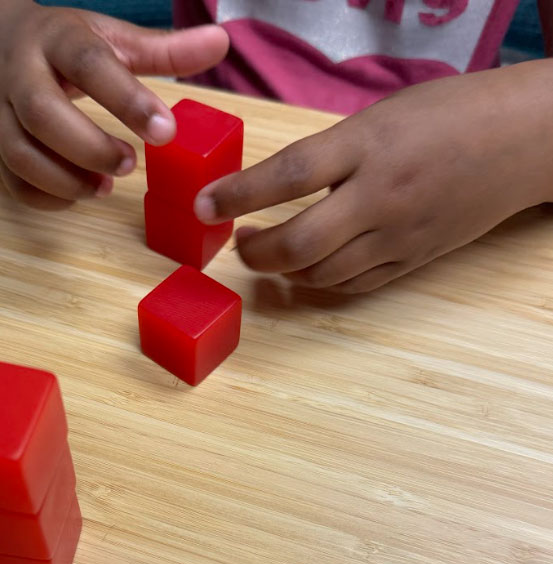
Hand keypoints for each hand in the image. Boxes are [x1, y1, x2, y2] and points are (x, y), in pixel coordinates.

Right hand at [0, 1, 227, 208]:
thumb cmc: (62, 45)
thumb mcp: (110, 36)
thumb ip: (164, 49)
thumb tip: (220, 43)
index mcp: (56, 38)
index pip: (88, 64)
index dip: (127, 100)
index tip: (166, 131)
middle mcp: (19, 72)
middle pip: (43, 113)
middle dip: (90, 147)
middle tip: (130, 164)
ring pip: (21, 152)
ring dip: (67, 179)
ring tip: (104, 187)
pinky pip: (13, 181)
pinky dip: (46, 197)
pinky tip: (79, 194)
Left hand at [194, 63, 552, 291]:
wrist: (521, 141)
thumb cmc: (447, 115)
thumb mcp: (379, 116)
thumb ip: (330, 153)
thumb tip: (276, 185)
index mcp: (368, 146)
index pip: (290, 174)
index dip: (239, 194)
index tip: (205, 206)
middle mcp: (380, 196)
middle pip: (302, 243)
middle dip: (256, 254)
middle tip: (237, 242)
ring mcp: (399, 235)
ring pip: (324, 275)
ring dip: (284, 271)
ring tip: (269, 252)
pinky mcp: (414, 260)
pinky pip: (355, 286)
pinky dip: (321, 283)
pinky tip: (308, 268)